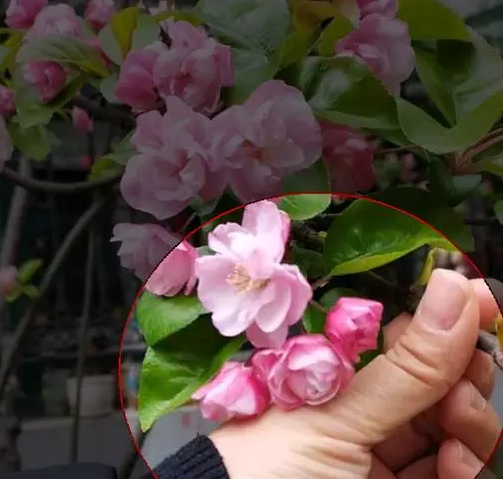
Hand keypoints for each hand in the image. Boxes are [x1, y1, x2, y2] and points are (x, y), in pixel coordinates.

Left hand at [209, 269, 501, 478]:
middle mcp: (365, 414)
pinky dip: (467, 465)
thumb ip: (406, 366)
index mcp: (340, 380)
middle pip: (437, 384)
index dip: (443, 321)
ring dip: (470, 421)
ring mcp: (385, 456)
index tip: (480, 298)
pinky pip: (453, 470)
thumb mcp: (338, 413)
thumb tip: (453, 289)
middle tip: (470, 370)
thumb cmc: (271, 466)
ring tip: (458, 424)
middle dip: (464, 374)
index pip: (402, 342)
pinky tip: (457, 464)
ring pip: (453, 427)